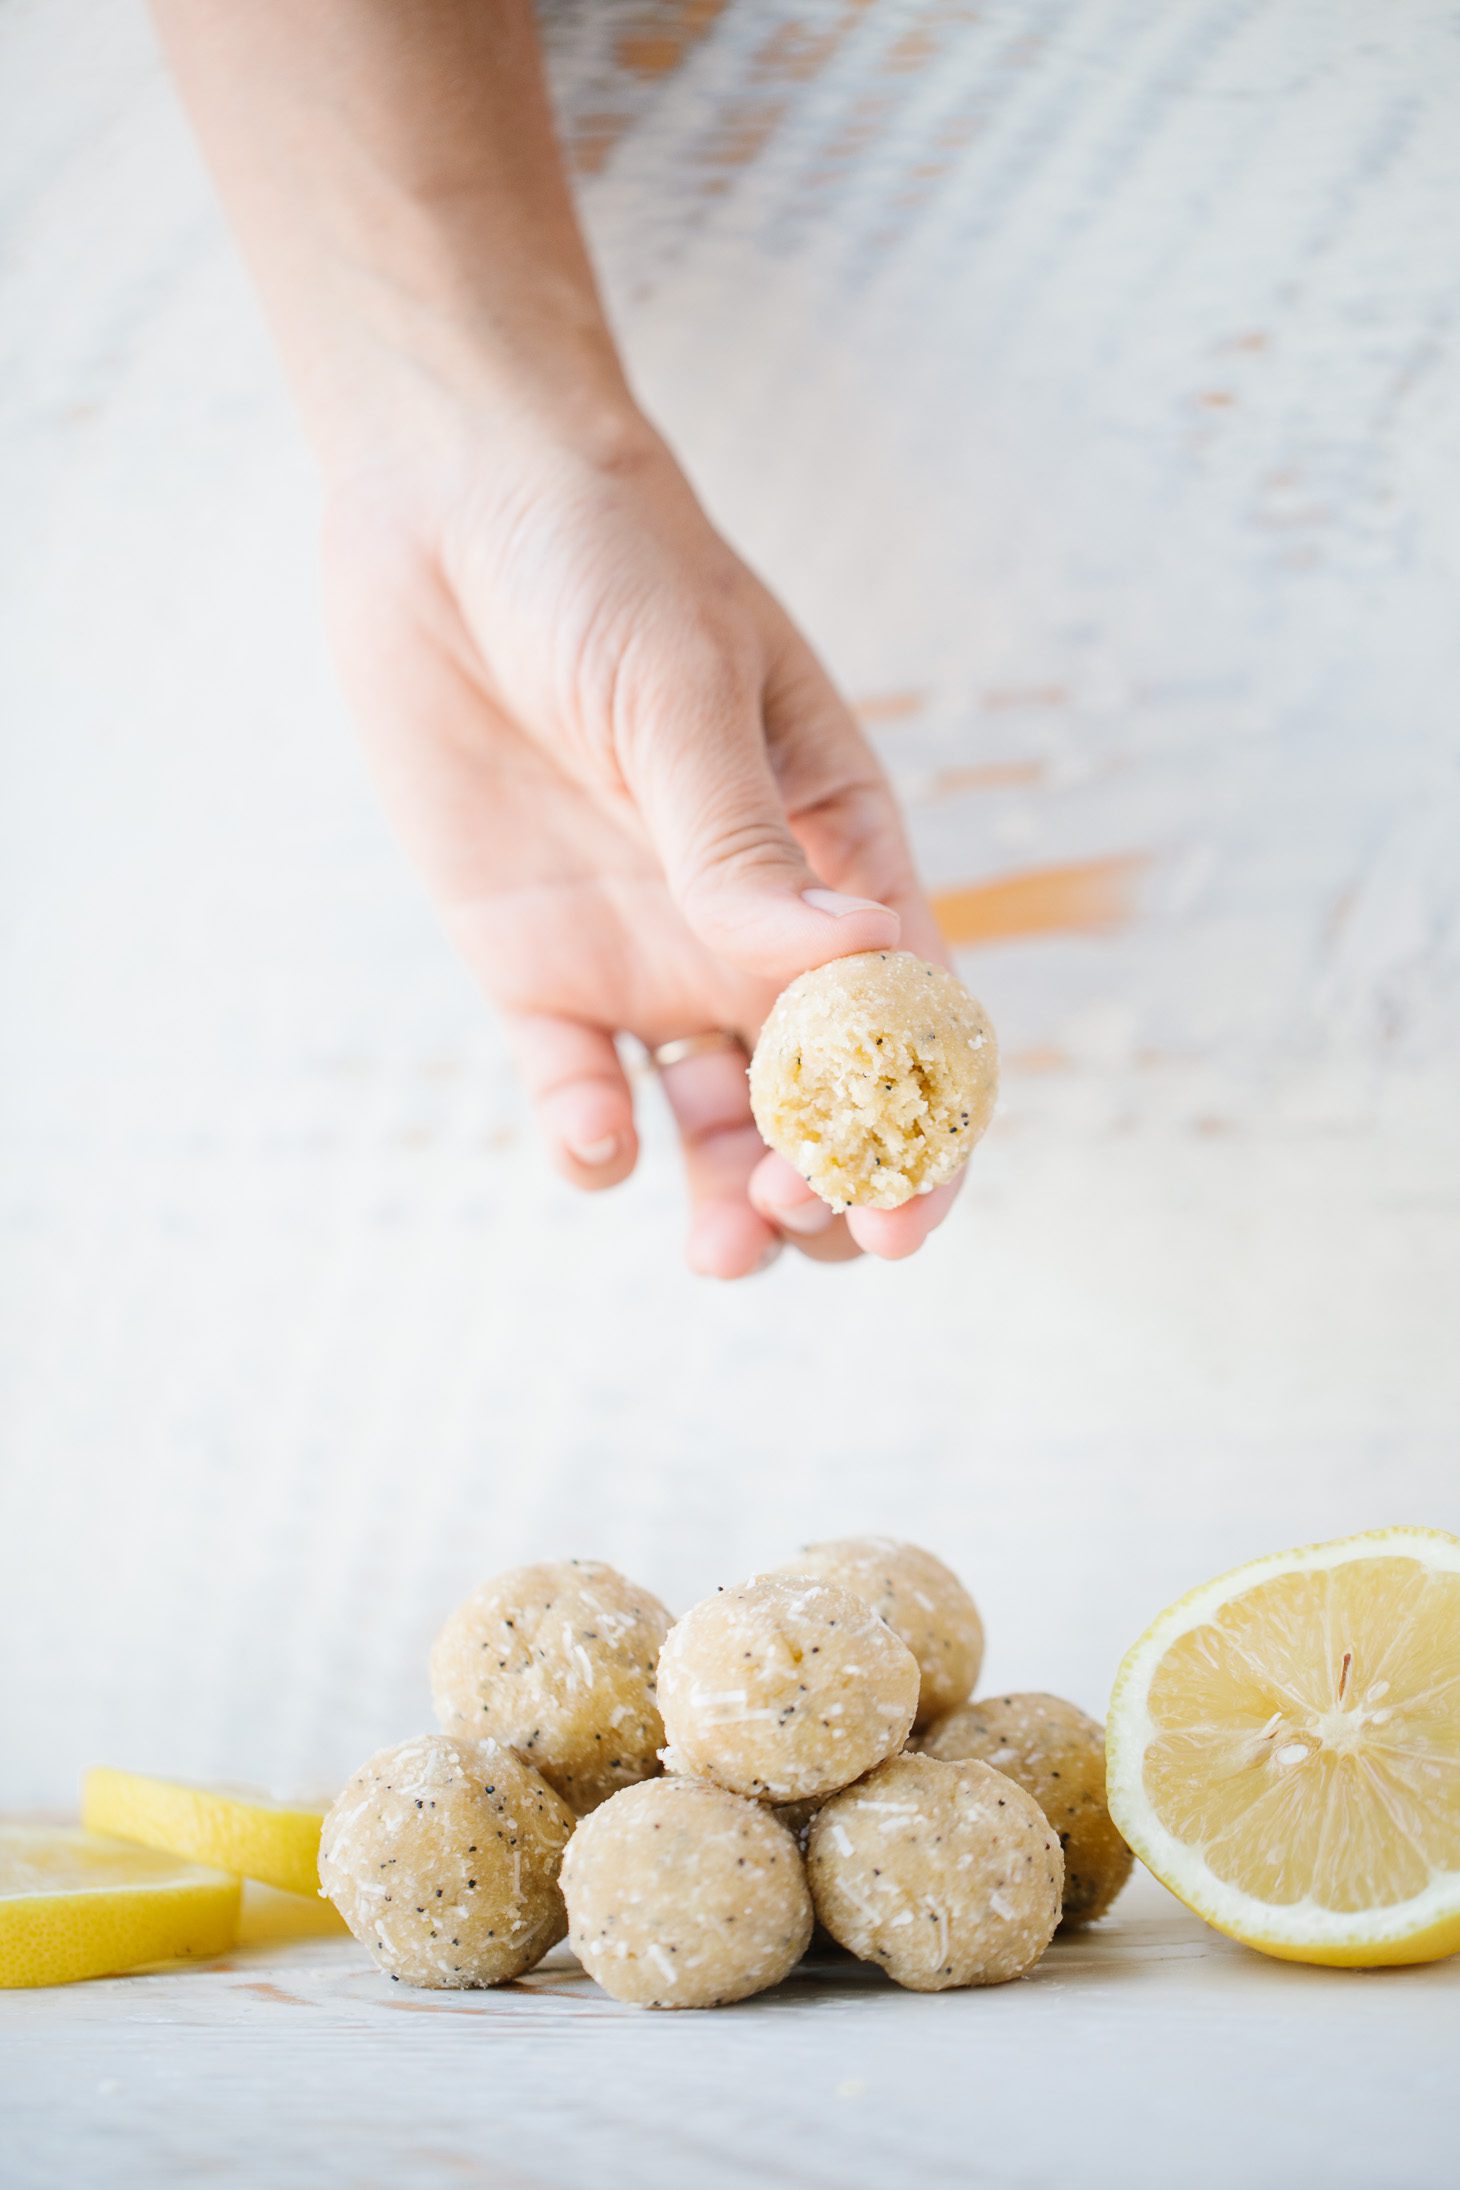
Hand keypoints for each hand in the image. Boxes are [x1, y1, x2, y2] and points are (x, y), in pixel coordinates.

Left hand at [322, 406, 960, 1276]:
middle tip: (791, 1227)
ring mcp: (646, 950)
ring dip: (725, 1196)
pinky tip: (595, 1142)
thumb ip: (749, 846)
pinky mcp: (535, 963)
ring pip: (710, 1117)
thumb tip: (867, 963)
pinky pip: (575, 1081)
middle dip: (823, 1184)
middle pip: (818, 1096)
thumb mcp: (684, 692)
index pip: (910, 1016)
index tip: (898, 1220)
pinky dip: (592, 1136)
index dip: (921, 1132)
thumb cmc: (603, 564)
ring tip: (716, 1253)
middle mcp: (754, 922)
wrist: (448, 506)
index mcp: (838, 853)